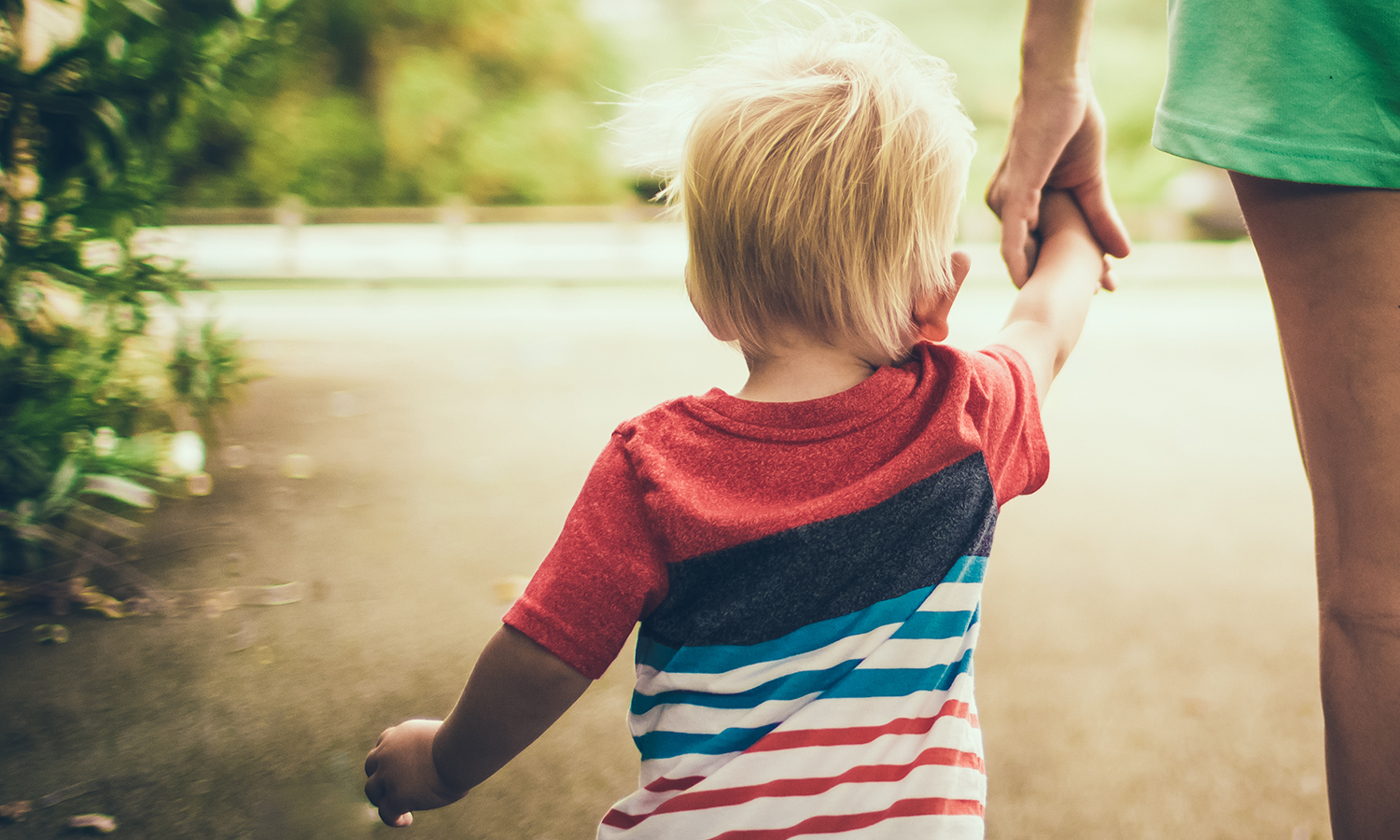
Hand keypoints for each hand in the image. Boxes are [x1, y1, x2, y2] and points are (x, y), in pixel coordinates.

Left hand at [364, 719, 464, 826]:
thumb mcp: (446, 737)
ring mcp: (388, 774)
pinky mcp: (396, 796)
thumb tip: (449, 759)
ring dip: (383, 799)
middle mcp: (389, 751)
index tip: (400, 767)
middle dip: (380, 777)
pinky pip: (386, 812)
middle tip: (393, 789)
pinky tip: (407, 820)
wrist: (461, 751)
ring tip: (398, 810)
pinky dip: (394, 818)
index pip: (385, 742)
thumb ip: (436, 747)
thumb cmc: (465, 743)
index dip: (390, 757)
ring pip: (373, 790)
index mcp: (401, 733)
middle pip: (372, 765)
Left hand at [986, 83, 1129, 287]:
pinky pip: (1013, 233)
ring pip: (1027, 251)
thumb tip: (1124, 254)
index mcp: (1024, 204)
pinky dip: (1021, 258)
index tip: (1103, 289)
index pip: (1047, 246)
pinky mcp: (1012, 191)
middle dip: (1069, 278)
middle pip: (1037, 255)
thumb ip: (1100, 217)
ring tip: (1087, 293)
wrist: (1061, 87)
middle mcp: (1008, 206)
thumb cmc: (1070, 126)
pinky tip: (1028, 281)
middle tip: (1104, 294)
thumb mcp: (1091, 182)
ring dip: (1052, 275)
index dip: (1074, 269)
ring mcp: (1008, 200)